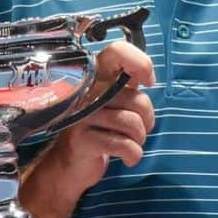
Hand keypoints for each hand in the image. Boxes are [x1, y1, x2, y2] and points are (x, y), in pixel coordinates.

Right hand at [34, 38, 155, 193]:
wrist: (69, 165)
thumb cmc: (97, 132)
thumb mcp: (111, 105)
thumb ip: (126, 87)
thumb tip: (147, 75)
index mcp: (96, 78)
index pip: (117, 52)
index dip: (140, 62)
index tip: (148, 81)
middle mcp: (87, 91)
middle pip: (138, 99)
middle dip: (147, 122)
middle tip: (138, 131)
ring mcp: (82, 114)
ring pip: (132, 124)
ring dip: (139, 141)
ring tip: (130, 145)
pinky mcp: (81, 138)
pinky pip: (123, 144)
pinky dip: (133, 155)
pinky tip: (127, 159)